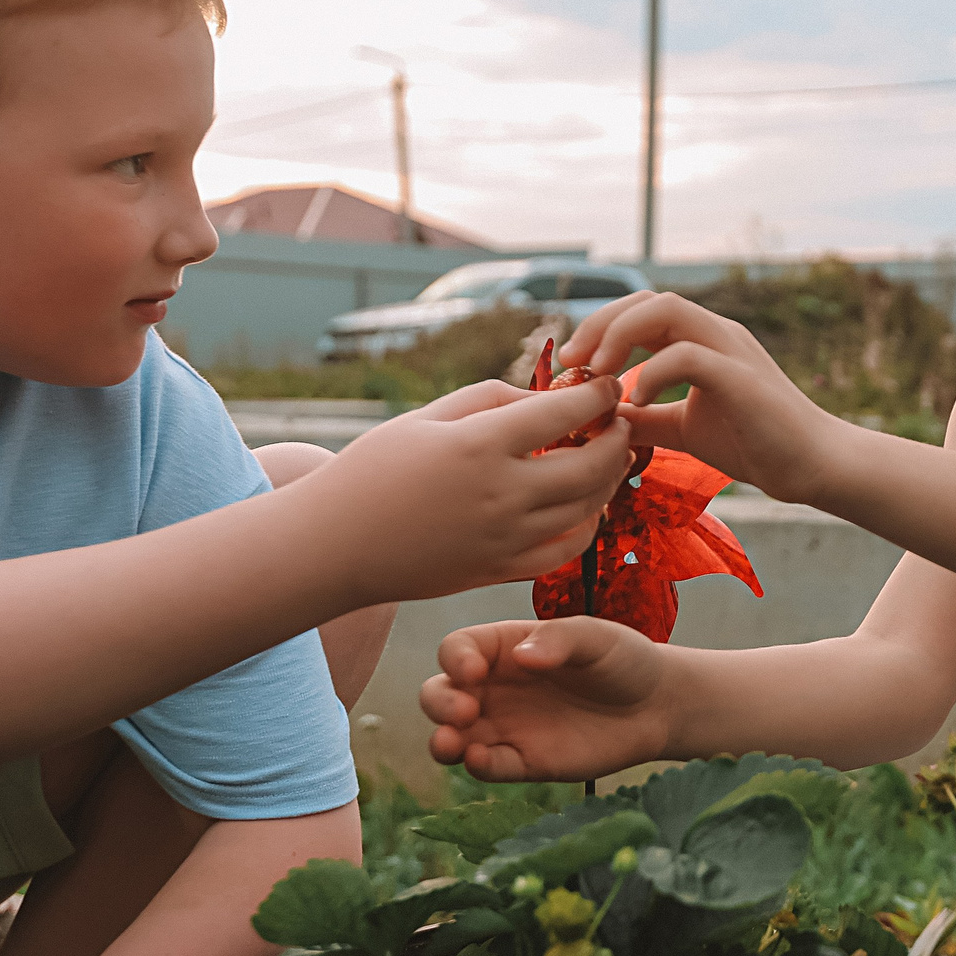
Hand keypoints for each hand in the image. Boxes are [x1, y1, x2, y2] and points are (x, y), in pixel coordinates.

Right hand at [295, 378, 632, 604]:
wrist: (334, 545)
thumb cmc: (372, 470)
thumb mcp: (426, 417)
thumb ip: (490, 399)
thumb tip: (544, 396)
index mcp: (480, 445)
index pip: (564, 413)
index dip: (597, 396)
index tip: (606, 386)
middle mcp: (502, 493)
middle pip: (591, 464)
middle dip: (617, 439)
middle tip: (620, 422)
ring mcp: (505, 537)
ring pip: (587, 507)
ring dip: (609, 479)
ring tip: (611, 457)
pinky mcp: (501, 570)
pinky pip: (566, 549)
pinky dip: (588, 524)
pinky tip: (588, 506)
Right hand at [420, 618, 672, 782]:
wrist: (656, 706)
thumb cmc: (623, 660)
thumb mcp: (596, 637)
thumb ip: (559, 639)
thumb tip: (521, 657)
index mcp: (505, 648)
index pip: (458, 649)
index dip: (455, 659)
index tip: (473, 671)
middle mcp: (494, 688)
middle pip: (440, 694)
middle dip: (439, 703)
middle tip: (465, 712)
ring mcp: (505, 727)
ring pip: (453, 736)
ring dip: (443, 741)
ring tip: (451, 744)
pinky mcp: (523, 762)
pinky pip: (488, 767)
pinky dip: (478, 767)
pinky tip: (483, 761)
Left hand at [559, 292, 847, 503]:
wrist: (811, 465)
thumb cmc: (755, 444)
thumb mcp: (684, 429)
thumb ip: (646, 418)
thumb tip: (600, 419)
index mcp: (702, 340)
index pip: (642, 310)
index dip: (600, 327)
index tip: (572, 364)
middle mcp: (716, 333)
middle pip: (647, 300)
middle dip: (600, 324)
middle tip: (571, 363)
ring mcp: (731, 349)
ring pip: (667, 311)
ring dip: (620, 336)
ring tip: (598, 373)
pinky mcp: (741, 377)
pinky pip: (688, 355)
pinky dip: (653, 372)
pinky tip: (637, 400)